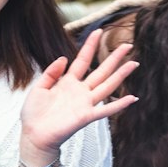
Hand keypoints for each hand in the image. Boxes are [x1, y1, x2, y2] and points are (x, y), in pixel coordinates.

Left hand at [18, 29, 138, 166]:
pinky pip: (106, 110)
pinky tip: (132, 98)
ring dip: (121, 75)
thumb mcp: (39, 88)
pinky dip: (119, 105)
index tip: (98, 31)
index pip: (83, 60)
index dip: (90, 45)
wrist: (33, 135)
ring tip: (134, 63)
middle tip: (127, 45)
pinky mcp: (86, 116)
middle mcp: (80, 92)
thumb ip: (51, 73)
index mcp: (68, 83)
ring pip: (107, 86)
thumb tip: (64, 58)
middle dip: (114, 58)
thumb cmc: (34, 114)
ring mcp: (85, 104)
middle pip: (101, 71)